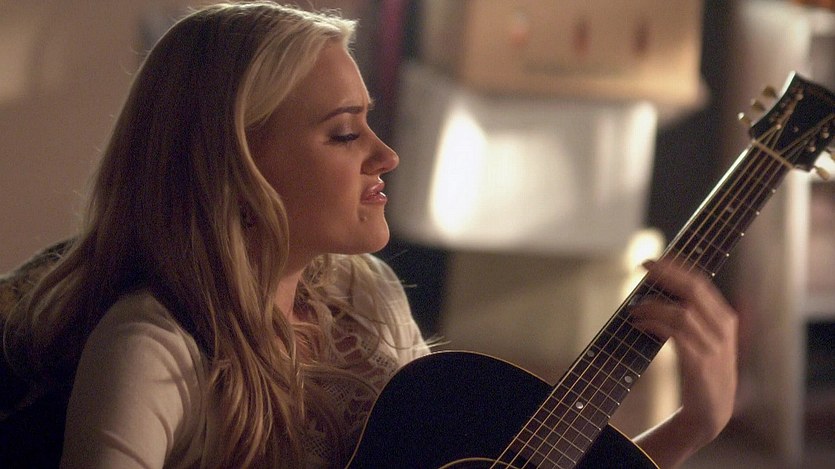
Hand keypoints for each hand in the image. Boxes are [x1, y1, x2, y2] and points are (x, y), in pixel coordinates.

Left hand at [631, 258, 738, 458]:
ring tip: (634, 307)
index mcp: (725, 319)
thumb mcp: (703, 339)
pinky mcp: (700, 363)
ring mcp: (713, 346)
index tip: (653, 259)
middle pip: (694, 290)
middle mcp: (723, 329)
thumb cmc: (702, 370)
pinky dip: (654, 324)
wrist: (712, 411)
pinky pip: (675, 335)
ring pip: (681, 312)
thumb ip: (690, 316)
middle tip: (641, 267)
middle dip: (666, 274)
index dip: (676, 268)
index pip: (700, 283)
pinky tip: (639, 324)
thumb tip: (656, 292)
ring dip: (653, 306)